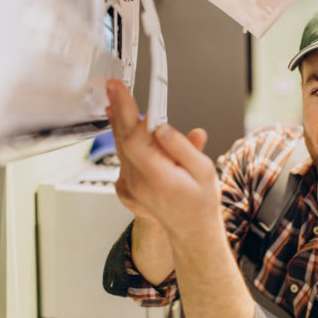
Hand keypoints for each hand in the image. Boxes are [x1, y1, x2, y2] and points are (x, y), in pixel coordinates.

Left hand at [106, 79, 220, 238]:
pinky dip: (123, 139)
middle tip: (114, 87)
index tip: (119, 90)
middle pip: (123, 139)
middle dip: (118, 109)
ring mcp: (131, 184)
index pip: (135, 137)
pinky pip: (122, 157)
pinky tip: (125, 128)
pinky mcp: (129, 185)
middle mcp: (139, 181)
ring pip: (120, 147)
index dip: (125, 110)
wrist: (192, 229)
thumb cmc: (200, 201)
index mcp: (159, 176)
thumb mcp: (203, 171)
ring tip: (117, 100)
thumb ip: (182, 147)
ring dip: (119, 122)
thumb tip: (162, 128)